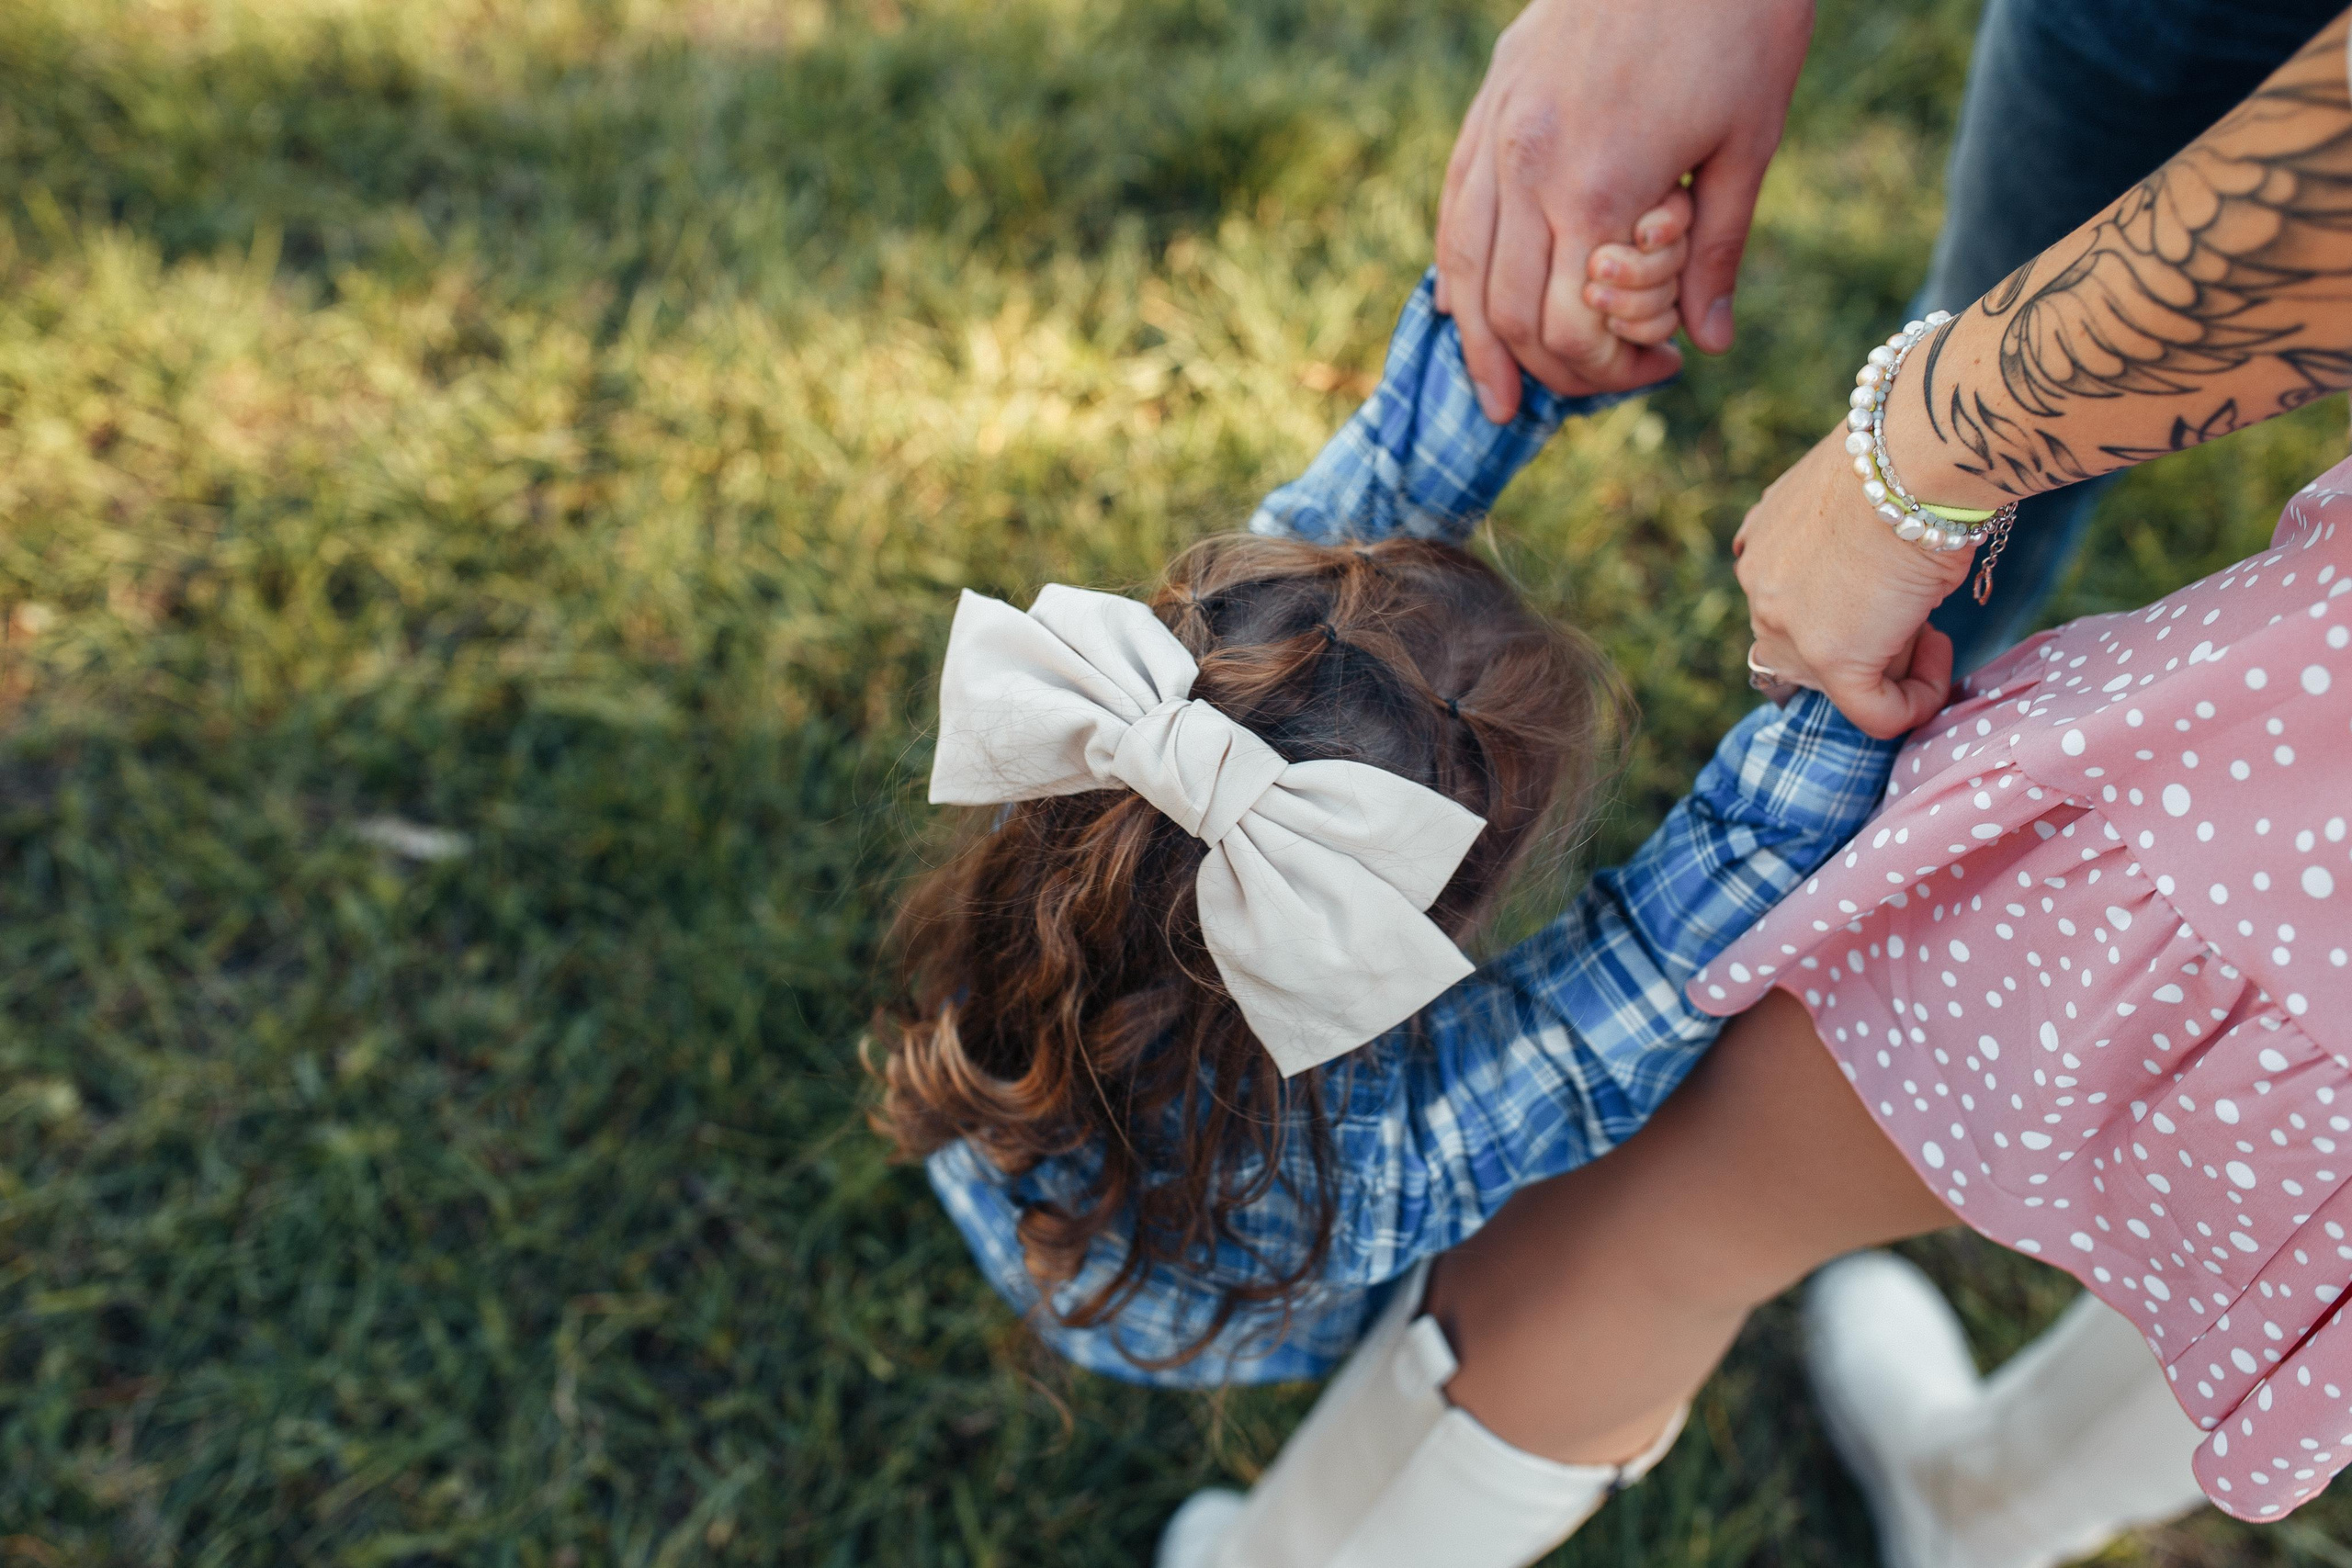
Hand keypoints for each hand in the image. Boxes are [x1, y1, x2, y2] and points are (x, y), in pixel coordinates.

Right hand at [1435, 0, 1813, 421]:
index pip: (1574, 329)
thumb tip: (1706, 344)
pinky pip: (1454, 212)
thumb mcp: (1749, 140)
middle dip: (1552, 371)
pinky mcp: (1488, 106)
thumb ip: (1717, 251)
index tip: (1659, 371)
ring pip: (1463, 272)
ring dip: (1480, 345)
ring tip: (1499, 394)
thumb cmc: (1737, 20)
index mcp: (1600, 187)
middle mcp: (1529, 170)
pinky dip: (1456, 274)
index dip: (1610, 372)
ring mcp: (1498, 135)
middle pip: (1511, 315)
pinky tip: (1465, 311)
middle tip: (1599, 387)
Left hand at [1734, 425, 1968, 738]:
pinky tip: (1939, 660)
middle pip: (1808, 648)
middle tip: (1914, 602)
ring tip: (1929, 616)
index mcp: (1758, 546)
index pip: (1789, 606)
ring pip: (1839, 681)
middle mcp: (1758, 589)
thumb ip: (1842, 550)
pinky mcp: (1833, 660)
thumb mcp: (1853, 503)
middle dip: (1864, 635)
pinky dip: (1913, 702)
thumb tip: (1881, 588)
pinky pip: (1875, 714)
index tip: (1889, 578)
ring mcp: (1788, 628)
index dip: (1846, 605)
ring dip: (1890, 659)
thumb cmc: (1902, 459)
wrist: (1914, 455)